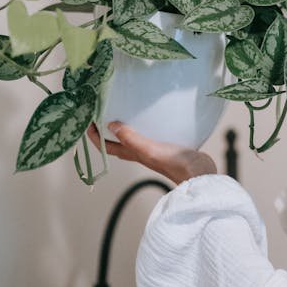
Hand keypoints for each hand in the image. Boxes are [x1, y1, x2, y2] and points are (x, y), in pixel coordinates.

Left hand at [86, 120, 217, 185]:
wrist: (200, 173)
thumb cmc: (175, 164)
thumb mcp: (150, 150)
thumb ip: (132, 139)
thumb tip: (112, 125)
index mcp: (135, 155)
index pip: (108, 147)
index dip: (95, 137)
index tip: (87, 122)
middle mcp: (141, 154)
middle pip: (117, 144)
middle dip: (106, 132)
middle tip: (100, 115)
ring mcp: (154, 151)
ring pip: (133, 139)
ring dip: (124, 128)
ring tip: (122, 113)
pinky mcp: (167, 146)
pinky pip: (150, 135)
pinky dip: (144, 127)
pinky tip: (152, 118)